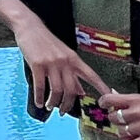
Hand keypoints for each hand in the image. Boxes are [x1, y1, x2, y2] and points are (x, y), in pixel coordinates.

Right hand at [0, 0, 107, 117]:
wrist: (30, 27)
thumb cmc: (47, 42)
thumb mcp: (64, 55)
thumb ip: (72, 73)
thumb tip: (81, 91)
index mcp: (74, 59)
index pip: (92, 75)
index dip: (101, 87)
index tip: (109, 99)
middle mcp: (66, 62)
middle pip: (71, 89)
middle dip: (67, 104)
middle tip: (63, 112)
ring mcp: (52, 63)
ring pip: (57, 90)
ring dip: (54, 102)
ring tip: (49, 106)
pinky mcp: (37, 64)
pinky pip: (41, 86)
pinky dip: (40, 97)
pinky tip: (39, 102)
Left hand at [97, 93, 139, 139]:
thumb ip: (135, 101)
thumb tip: (116, 97)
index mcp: (139, 100)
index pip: (112, 99)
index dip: (104, 103)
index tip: (102, 105)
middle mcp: (138, 112)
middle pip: (114, 117)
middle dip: (115, 121)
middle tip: (120, 123)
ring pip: (121, 132)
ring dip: (122, 134)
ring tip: (127, 134)